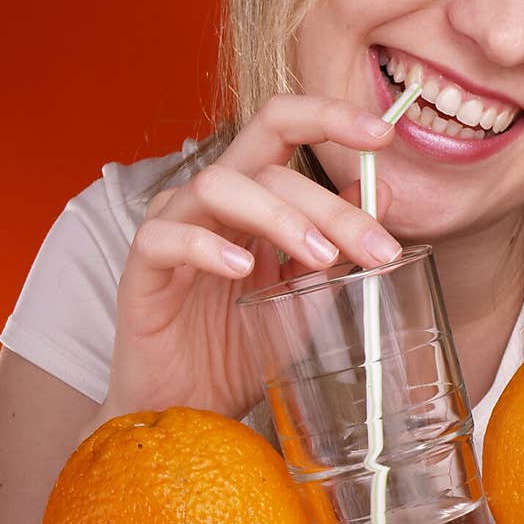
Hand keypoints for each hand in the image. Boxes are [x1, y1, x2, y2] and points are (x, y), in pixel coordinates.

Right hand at [104, 96, 400, 421]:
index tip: (383, 134)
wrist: (189, 406)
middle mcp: (212, 199)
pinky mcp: (141, 267)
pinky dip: (207, 246)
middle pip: (267, 163)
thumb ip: (338, 243)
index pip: (284, 127)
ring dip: (278, 217)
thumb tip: (383, 191)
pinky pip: (165, 237)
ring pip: (218, 185)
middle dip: (328, 202)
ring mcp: (173, 227)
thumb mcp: (306, 292)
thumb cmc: (242, 345)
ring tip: (318, 257)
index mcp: (253, 194)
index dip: (330, 117)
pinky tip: (241, 270)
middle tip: (375, 247)